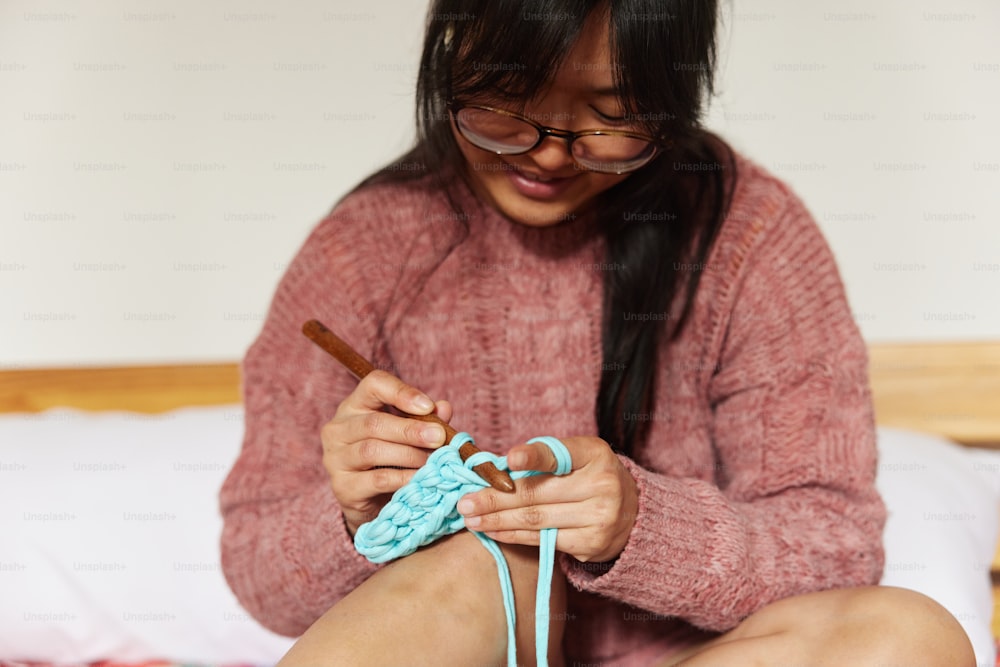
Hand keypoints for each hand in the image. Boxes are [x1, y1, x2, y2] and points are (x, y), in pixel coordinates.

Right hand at [321, 370, 451, 535]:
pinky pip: (376, 480)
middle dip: (411, 430)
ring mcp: (336, 458)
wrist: (371, 500)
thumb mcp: (409, 434)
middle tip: (439, 437)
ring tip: (432, 461)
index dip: (401, 392)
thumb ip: (426, 419)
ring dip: (409, 455)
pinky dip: (403, 478)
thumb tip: (444, 408)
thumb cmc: (391, 458)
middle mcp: (338, 429)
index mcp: (355, 406)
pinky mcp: (343, 487)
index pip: (373, 385)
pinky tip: (420, 479)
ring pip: (372, 450)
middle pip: (374, 422)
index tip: (428, 406)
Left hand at [457, 436, 637, 562]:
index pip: (558, 455)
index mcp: (594, 454)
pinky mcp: (591, 544)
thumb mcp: (576, 457)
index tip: (509, 460)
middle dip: (494, 499)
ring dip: (497, 520)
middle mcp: (601, 485)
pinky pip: (543, 540)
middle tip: (465, 501)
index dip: (533, 457)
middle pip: (537, 494)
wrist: (633, 512)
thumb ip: (542, 460)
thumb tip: (493, 470)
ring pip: (535, 520)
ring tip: (471, 518)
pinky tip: (493, 531)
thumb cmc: (590, 477)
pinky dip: (513, 535)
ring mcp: (599, 518)